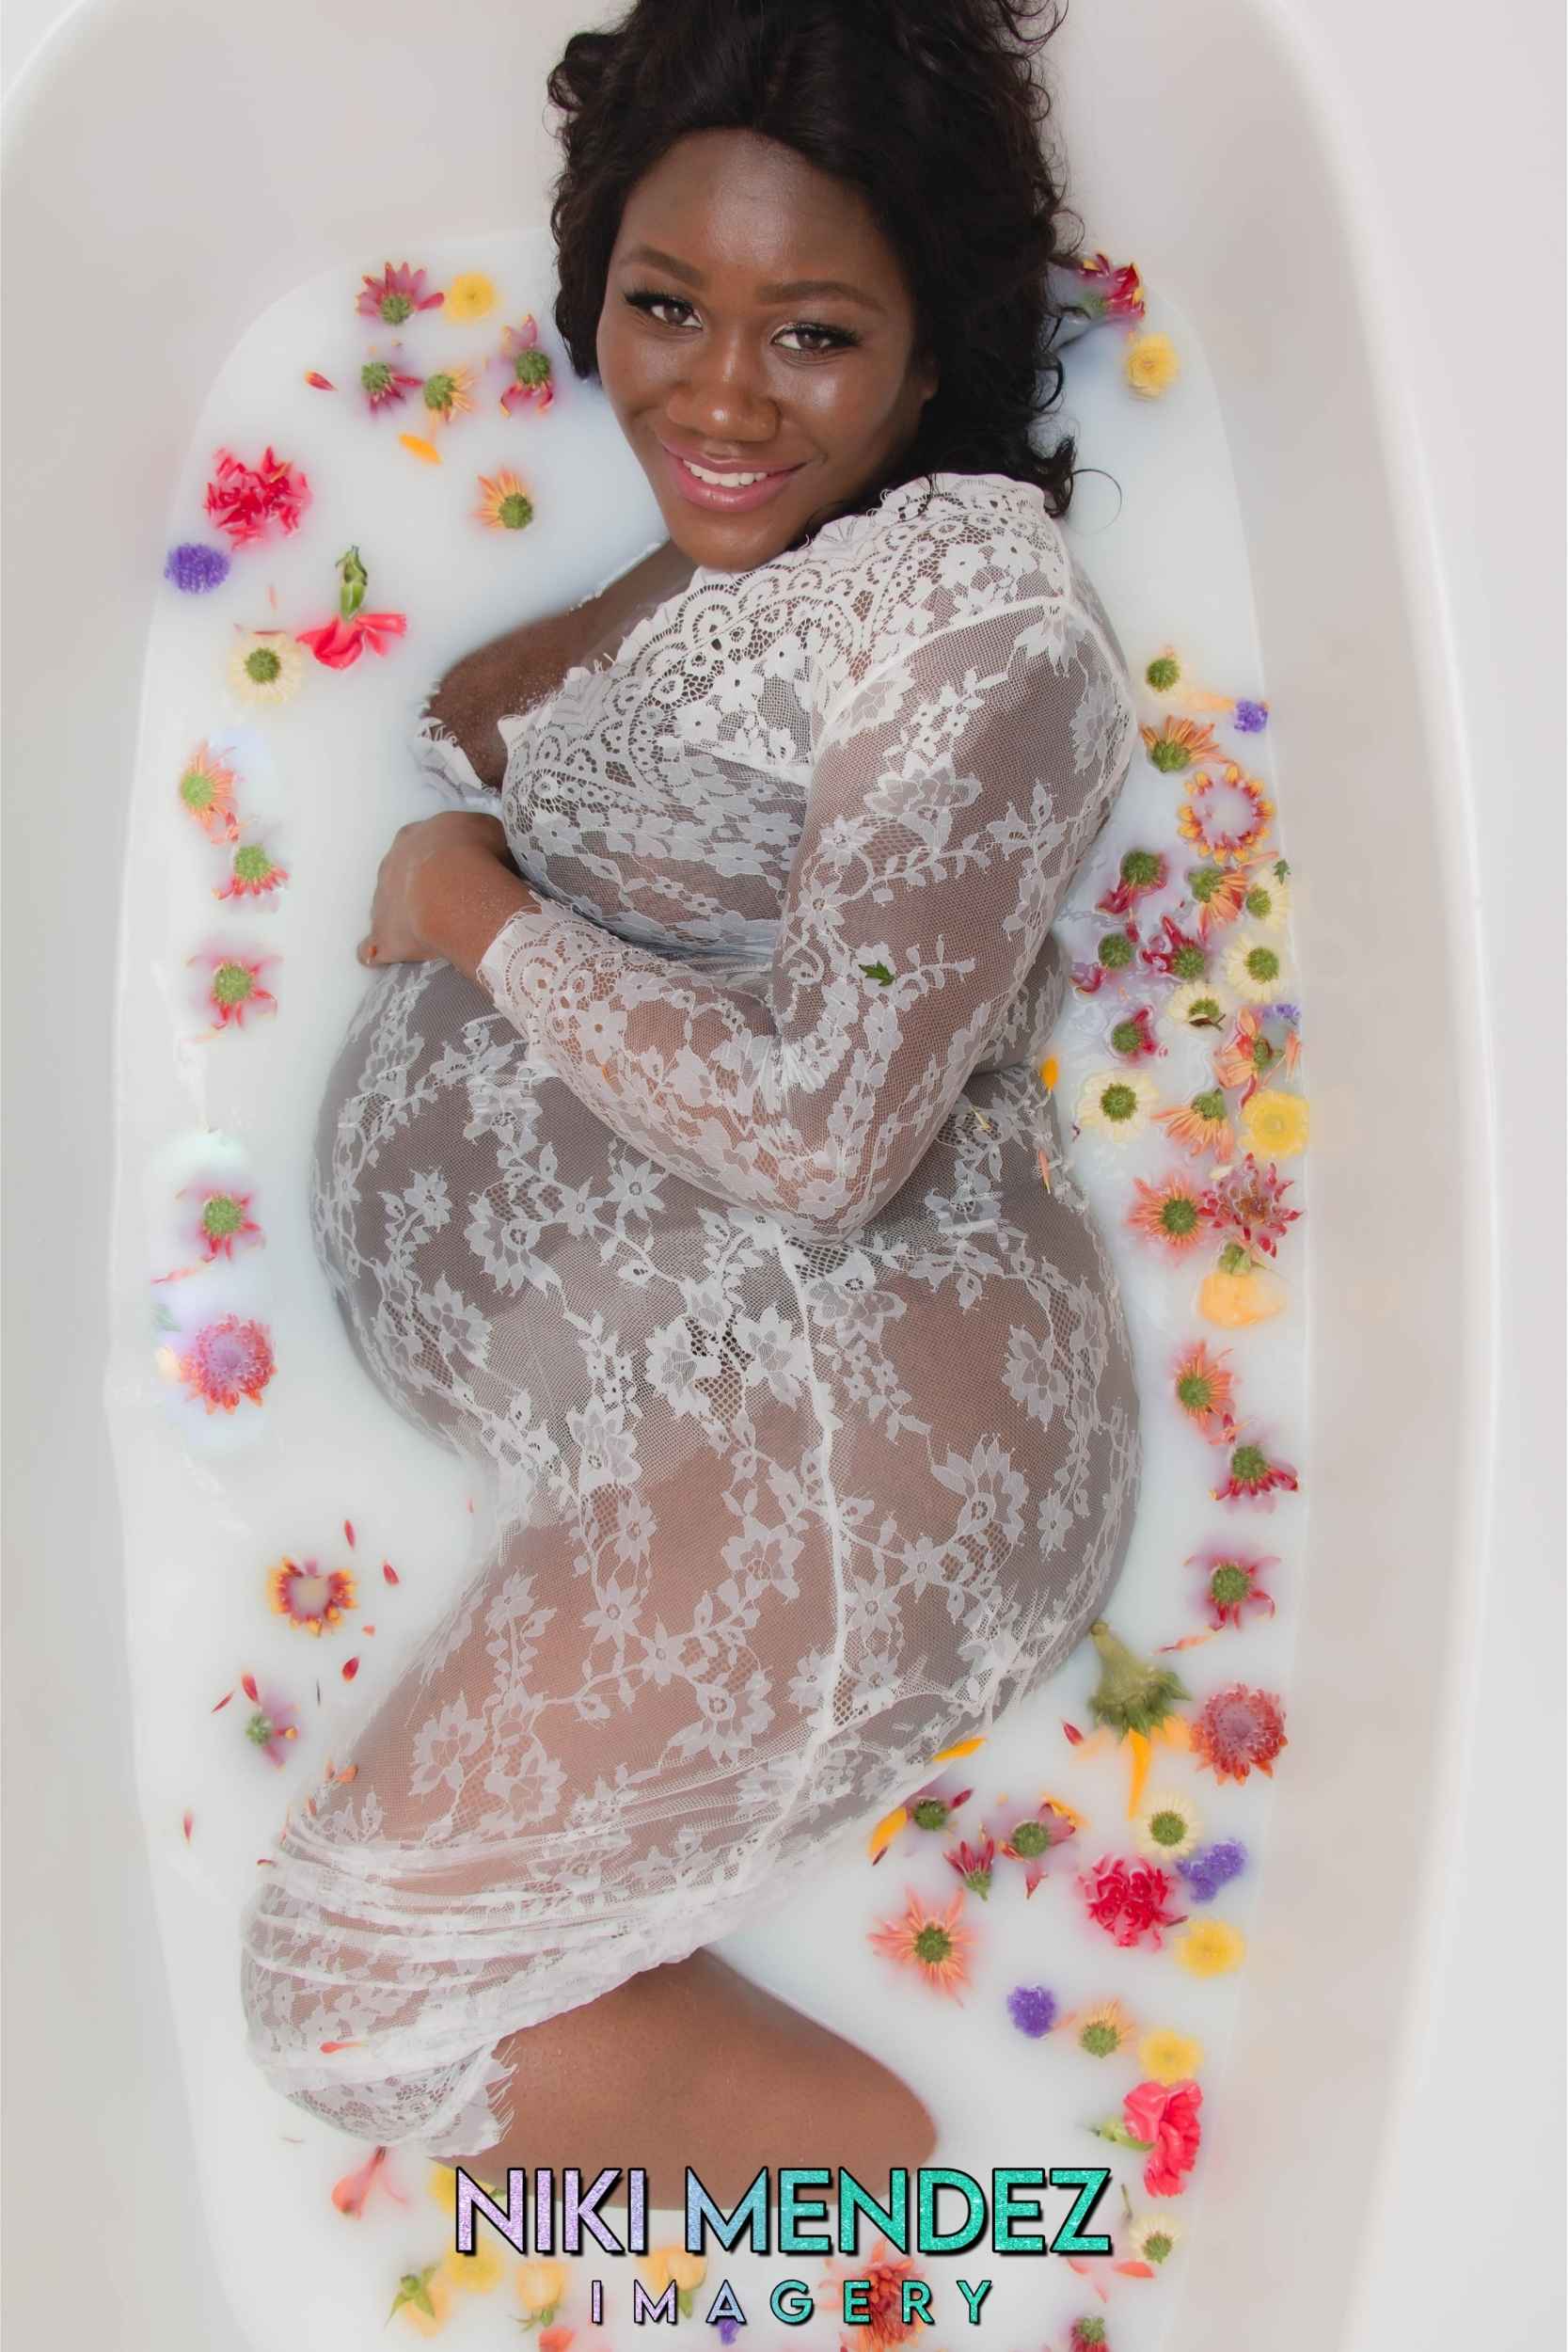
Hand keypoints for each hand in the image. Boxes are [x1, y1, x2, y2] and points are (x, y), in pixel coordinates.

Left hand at [356, 812, 511, 967]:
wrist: (453, 887)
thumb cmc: (475, 854)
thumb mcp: (488, 831)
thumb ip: (480, 838)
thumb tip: (488, 848)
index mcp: (414, 837)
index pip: (421, 846)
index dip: (438, 859)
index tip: (454, 869)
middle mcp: (391, 865)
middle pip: (399, 876)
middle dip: (417, 887)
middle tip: (444, 901)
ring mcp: (382, 900)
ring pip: (386, 908)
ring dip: (402, 917)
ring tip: (426, 931)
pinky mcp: (382, 933)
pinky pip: (374, 945)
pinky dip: (378, 950)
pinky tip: (384, 957)